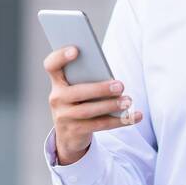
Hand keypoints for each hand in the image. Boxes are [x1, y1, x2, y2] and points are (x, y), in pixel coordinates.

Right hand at [42, 45, 142, 165]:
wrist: (69, 134)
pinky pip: (99, 125)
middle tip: (120, 85)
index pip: (51, 65)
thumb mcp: (81, 89)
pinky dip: (119, 120)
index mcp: (58, 82)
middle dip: (100, 89)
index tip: (76, 50)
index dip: (60, 57)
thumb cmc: (80, 102)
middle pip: (77, 92)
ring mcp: (63, 116)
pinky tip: (134, 116)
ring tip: (128, 101)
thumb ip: (90, 80)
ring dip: (111, 105)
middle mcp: (56, 98)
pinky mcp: (74, 131)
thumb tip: (113, 80)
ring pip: (88, 111)